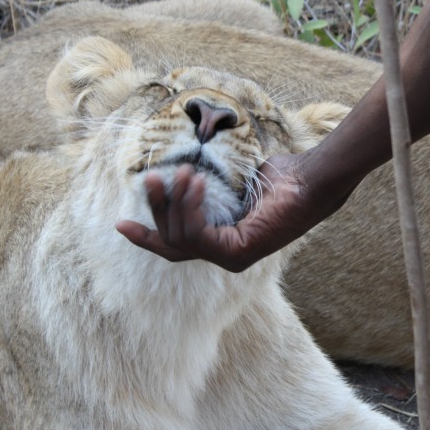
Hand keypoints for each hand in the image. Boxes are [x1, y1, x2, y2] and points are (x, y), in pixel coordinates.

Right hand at [115, 151, 351, 271]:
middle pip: (171, 241)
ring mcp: (230, 258)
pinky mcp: (236, 254)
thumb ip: (209, 185)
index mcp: (222, 240)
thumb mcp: (234, 179)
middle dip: (156, 209)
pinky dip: (191, 207)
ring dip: (175, 202)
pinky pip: (196, 234)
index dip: (147, 236)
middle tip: (150, 177)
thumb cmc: (281, 177)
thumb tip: (184, 171)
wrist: (309, 180)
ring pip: (180, 238)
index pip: (176, 245)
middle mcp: (224, 255)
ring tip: (183, 172)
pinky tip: (196, 181)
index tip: (120, 223)